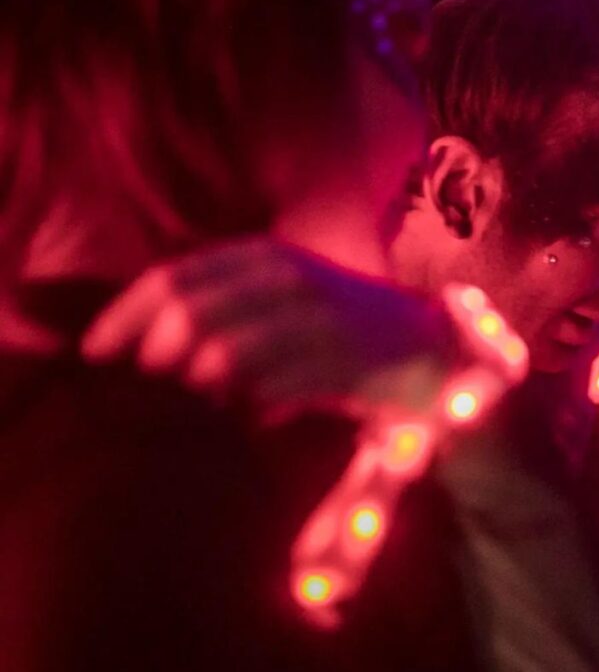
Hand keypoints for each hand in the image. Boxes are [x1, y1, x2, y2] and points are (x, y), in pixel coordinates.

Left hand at [81, 238, 456, 422]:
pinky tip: (259, 416)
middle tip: (157, 382)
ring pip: (222, 356)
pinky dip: (250, 408)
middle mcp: (289, 277)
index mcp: (266, 255)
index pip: (173, 277)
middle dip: (156, 352)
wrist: (433, 348)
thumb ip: (220, 307)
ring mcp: (317, 318)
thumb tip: (140, 339)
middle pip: (188, 314)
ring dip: (203, 386)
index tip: (93, 353)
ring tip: (215, 399)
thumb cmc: (339, 332)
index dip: (123, 316)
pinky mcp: (342, 360)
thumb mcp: (279, 299)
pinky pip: (269, 390)